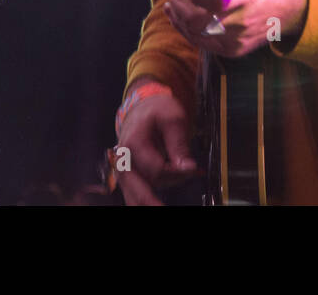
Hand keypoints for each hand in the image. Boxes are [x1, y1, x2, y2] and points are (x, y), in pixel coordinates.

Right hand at [114, 79, 196, 205]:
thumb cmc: (157, 112)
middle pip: (139, 189)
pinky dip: (151, 199)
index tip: (194, 170)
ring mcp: (123, 170)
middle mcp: (123, 159)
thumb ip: (179, 143)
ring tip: (175, 190)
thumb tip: (188, 168)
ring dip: (156, 199)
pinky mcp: (128, 177)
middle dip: (156, 202)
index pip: (156, 168)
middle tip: (167, 206)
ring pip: (137, 196)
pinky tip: (166, 196)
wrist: (142, 110)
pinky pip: (136, 195)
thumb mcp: (173, 118)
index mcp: (133, 142)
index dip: (177, 173)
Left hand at [163, 0, 307, 57]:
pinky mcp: (234, 51)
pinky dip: (189, 32)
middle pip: (196, 21)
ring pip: (196, 35)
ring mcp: (237, 41)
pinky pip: (204, 45)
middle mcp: (241, 24)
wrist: (296, 7)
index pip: (212, 1)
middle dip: (180, 6)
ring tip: (173, 6)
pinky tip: (182, 20)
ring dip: (179, 19)